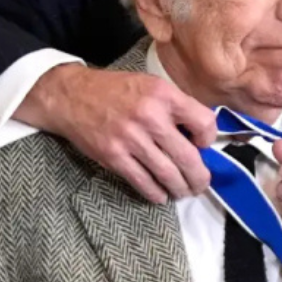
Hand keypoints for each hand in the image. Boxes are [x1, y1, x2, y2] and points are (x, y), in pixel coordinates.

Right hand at [22, 63, 214, 202]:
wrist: (72, 96)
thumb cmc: (116, 90)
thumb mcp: (150, 85)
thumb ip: (175, 106)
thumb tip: (199, 136)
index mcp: (164, 95)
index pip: (204, 122)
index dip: (208, 138)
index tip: (202, 145)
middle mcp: (150, 116)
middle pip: (188, 157)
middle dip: (199, 177)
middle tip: (200, 184)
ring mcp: (131, 139)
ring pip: (168, 175)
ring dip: (180, 189)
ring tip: (184, 192)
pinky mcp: (115, 157)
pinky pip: (143, 182)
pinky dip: (156, 194)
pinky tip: (161, 195)